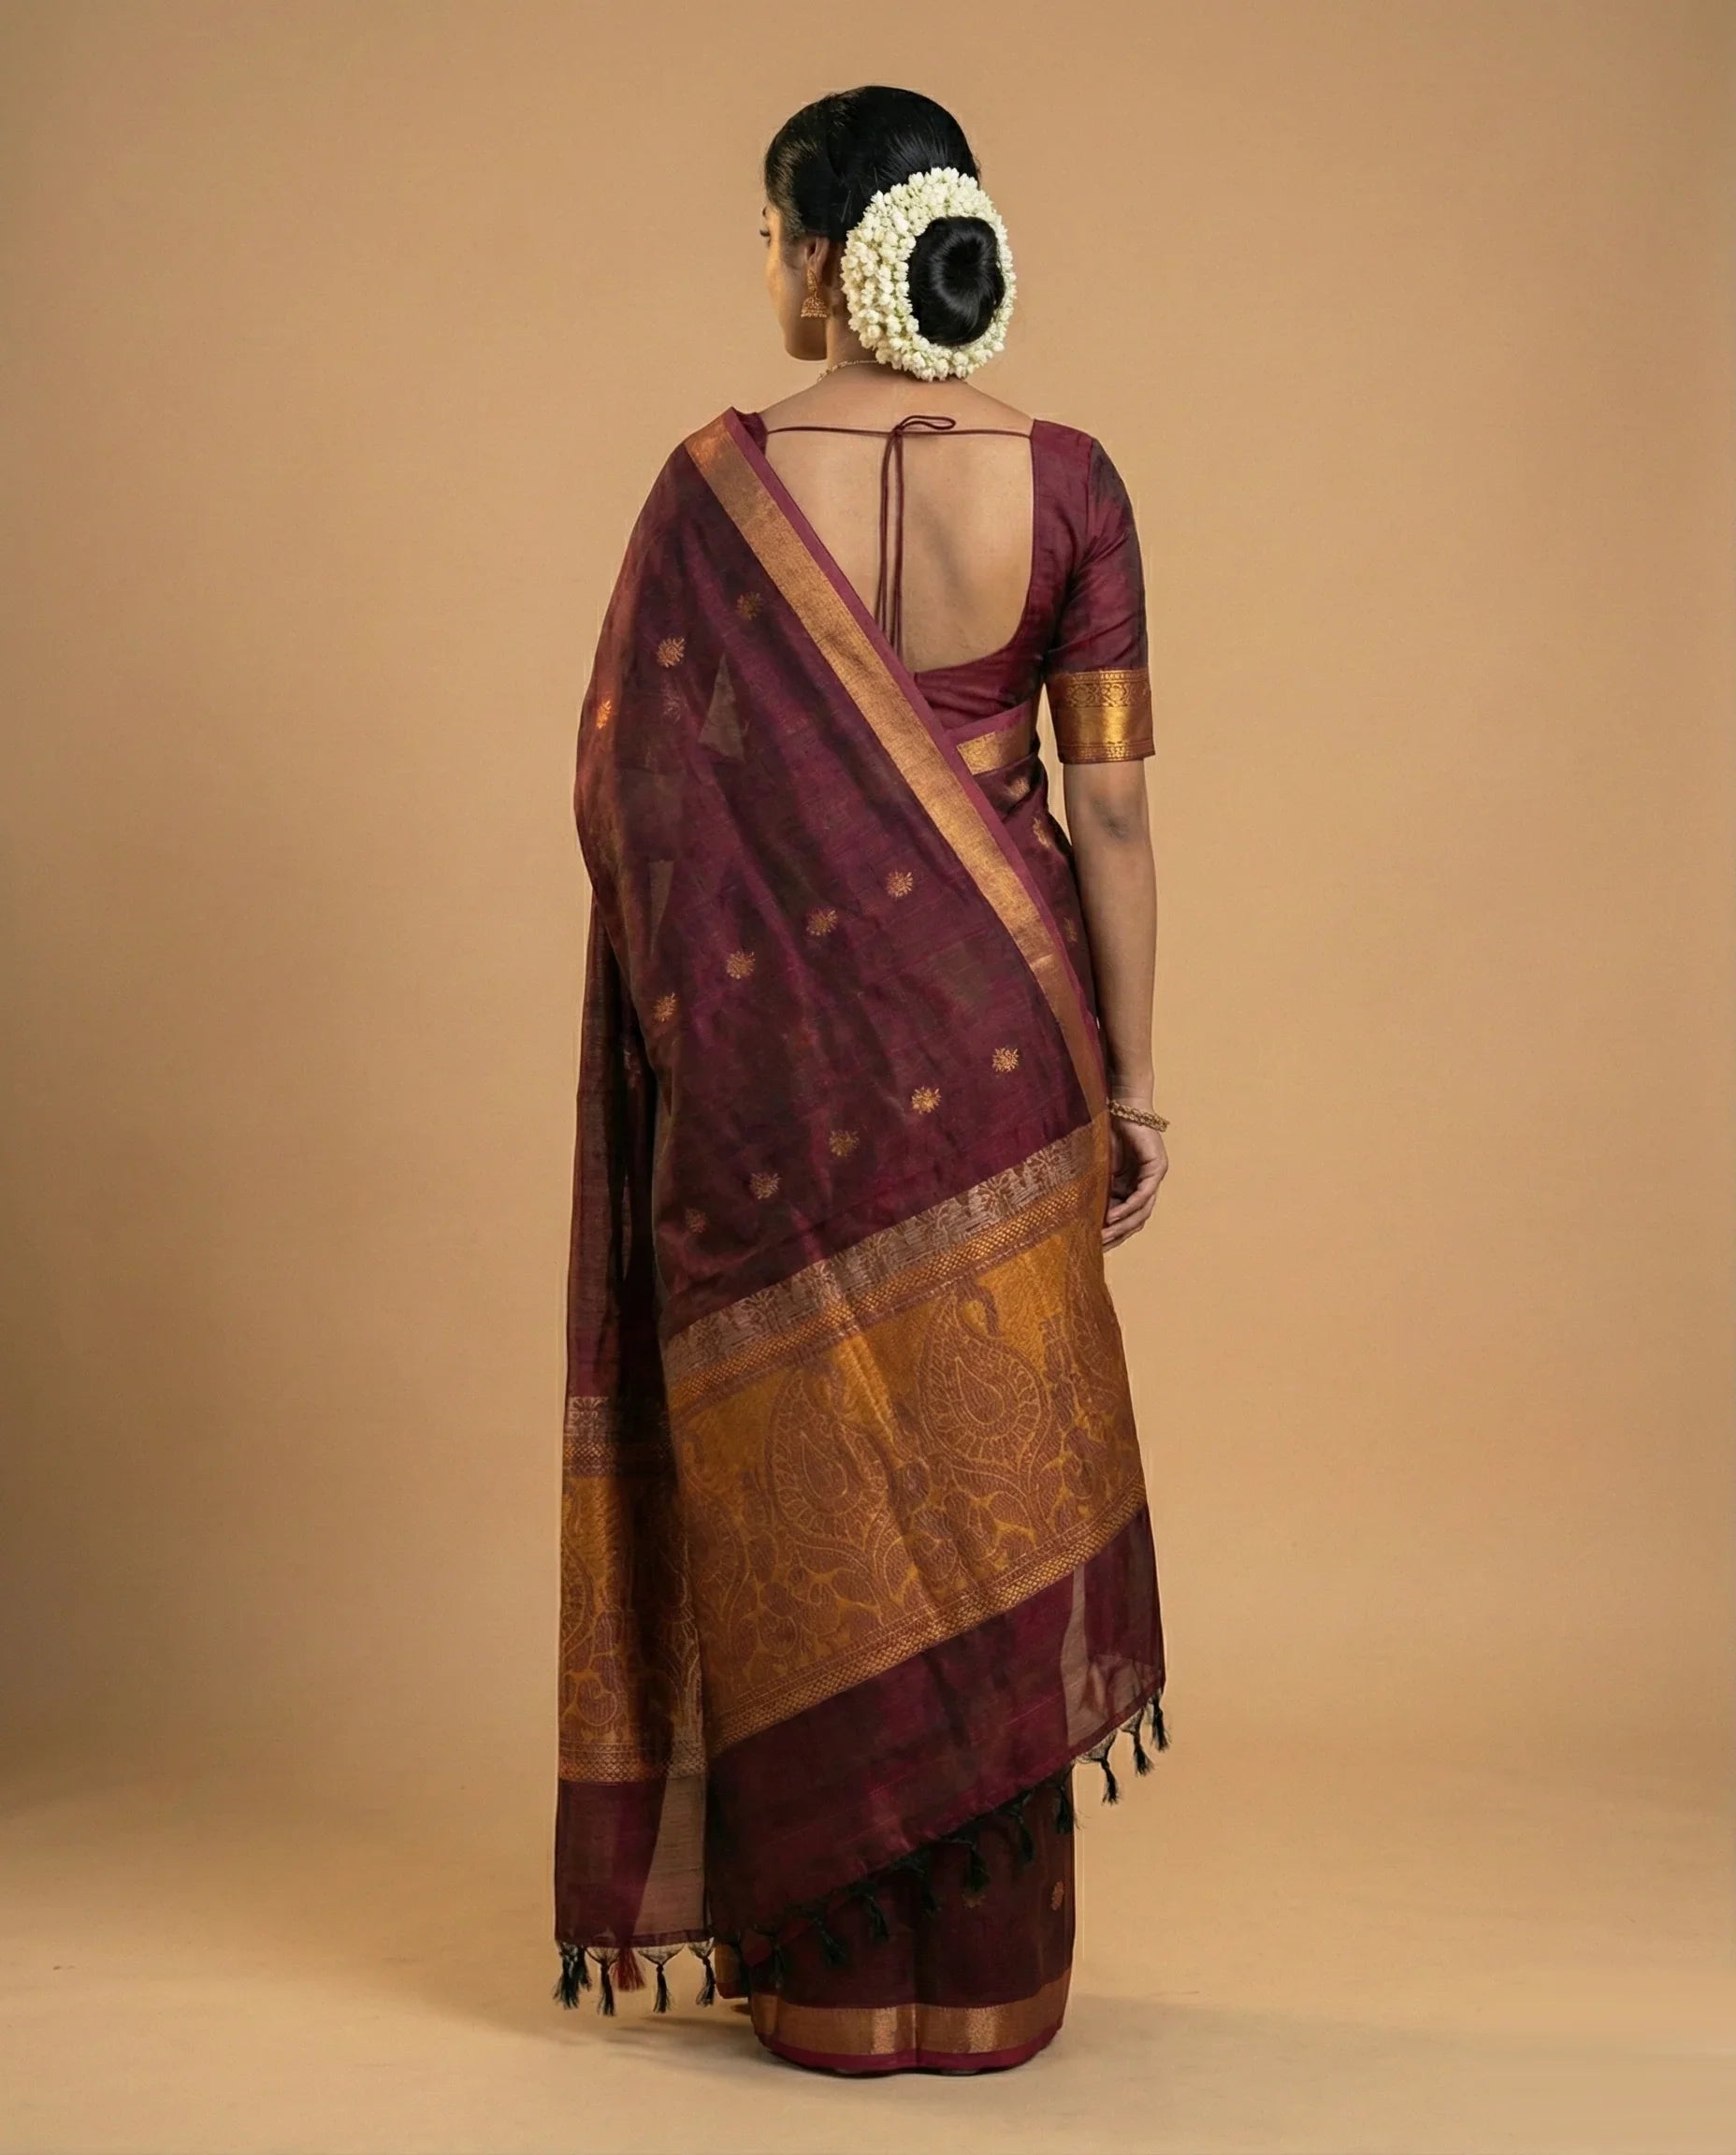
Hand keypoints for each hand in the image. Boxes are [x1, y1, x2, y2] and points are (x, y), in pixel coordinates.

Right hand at [1103, 1114, 1166, 1249]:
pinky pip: (1144, 1194)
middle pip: (1136, 1219)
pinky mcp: (1157, 1167)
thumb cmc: (1104, 1133)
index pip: (1126, 1218)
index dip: (1113, 1234)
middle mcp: (1145, 1185)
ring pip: (1142, 1211)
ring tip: (1104, 1235)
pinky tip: (1114, 1216)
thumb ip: (1096, 1189)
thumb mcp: (1097, 1169)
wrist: (1119, 1106)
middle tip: (1098, 1247)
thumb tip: (1079, 1216)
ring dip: (1123, 1225)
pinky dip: (1129, 1207)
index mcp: (1131, 1187)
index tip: (1095, 1246)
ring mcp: (1153, 1177)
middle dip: (1117, 1235)